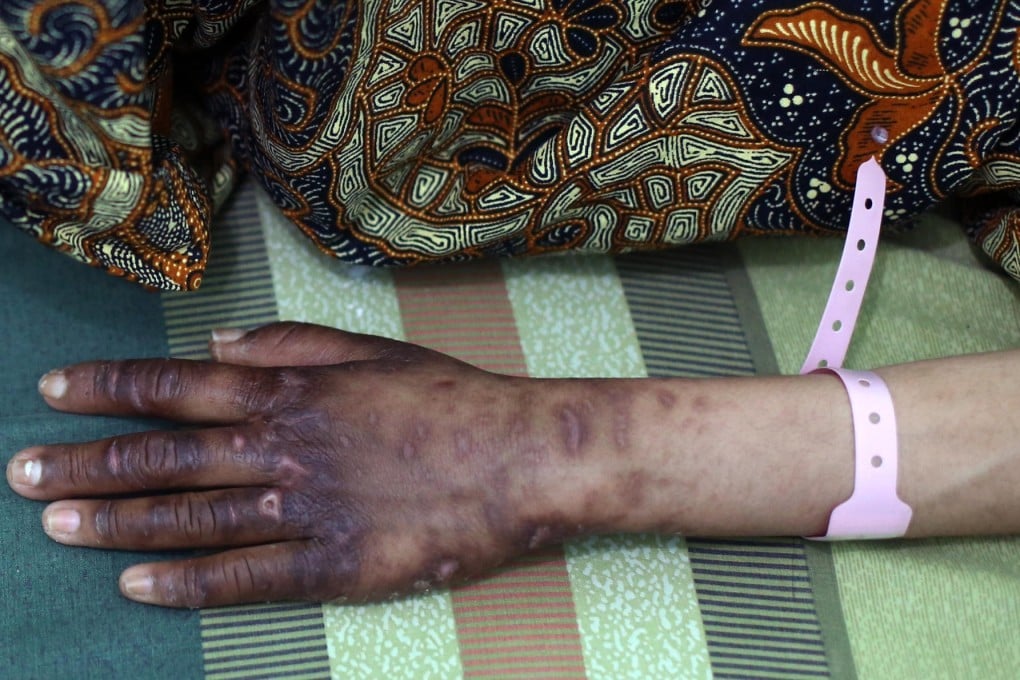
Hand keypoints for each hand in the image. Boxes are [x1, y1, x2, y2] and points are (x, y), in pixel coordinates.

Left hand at [5, 323, 592, 607]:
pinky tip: (138, 586)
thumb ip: (288, 345)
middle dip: (87, 465)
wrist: (516, 456)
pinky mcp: (334, 565)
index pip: (177, 386)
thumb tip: (215, 348)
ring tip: (56, 528)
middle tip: (23, 476)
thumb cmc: (447, 395)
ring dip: (118, 523)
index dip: (110, 389)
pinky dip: (188, 582)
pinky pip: (247, 577)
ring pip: (191, 518)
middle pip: (166, 456)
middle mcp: (283, 449)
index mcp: (291, 391)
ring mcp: (305, 510)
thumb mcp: (369, 349)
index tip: (54, 392)